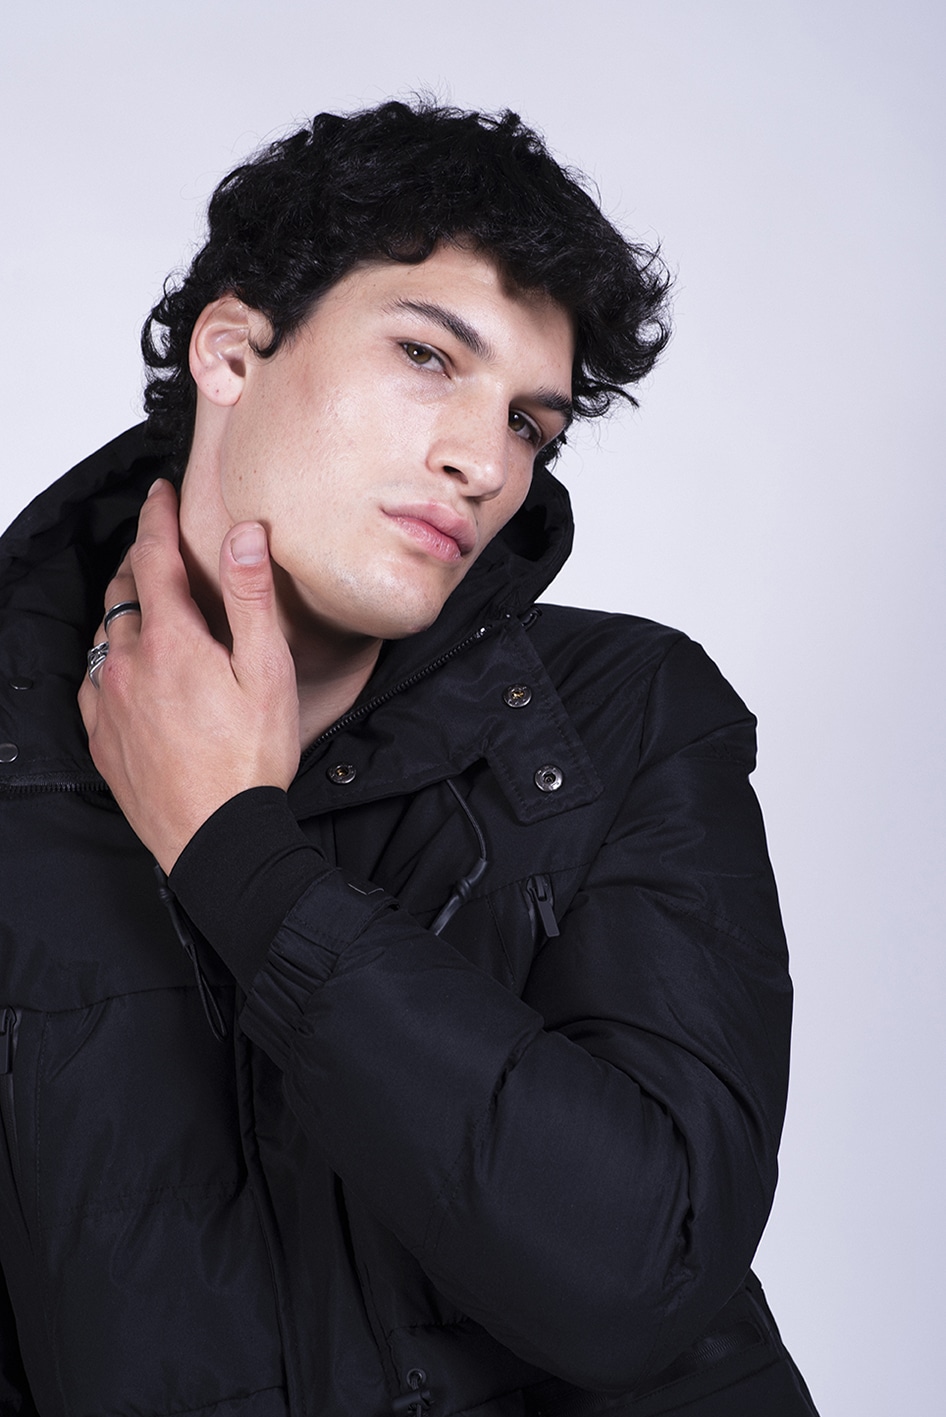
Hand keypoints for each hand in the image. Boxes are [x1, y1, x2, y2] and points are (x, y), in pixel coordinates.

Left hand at [79, 479, 299, 872]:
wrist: (218, 838)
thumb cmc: (250, 760)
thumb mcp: (267, 672)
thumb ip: (251, 598)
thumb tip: (243, 533)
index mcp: (172, 642)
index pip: (154, 558)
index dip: (157, 518)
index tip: (160, 492)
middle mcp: (129, 666)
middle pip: (123, 592)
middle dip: (139, 560)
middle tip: (158, 546)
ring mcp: (109, 704)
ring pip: (104, 636)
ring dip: (123, 611)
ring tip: (145, 604)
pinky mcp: (103, 739)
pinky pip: (94, 682)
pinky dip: (109, 660)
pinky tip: (126, 670)